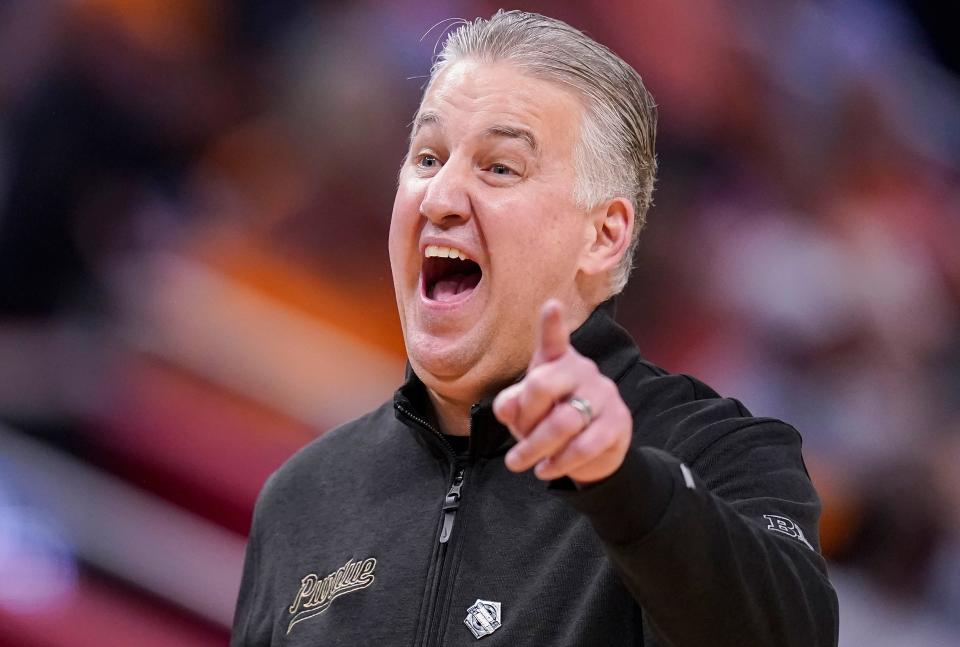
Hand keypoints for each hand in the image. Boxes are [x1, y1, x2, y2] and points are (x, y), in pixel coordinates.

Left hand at [494, 299, 631, 484]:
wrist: (594, 452)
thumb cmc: (551, 420)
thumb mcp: (525, 414)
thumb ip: (512, 406)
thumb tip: (505, 408)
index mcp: (557, 362)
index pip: (553, 341)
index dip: (553, 325)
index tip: (551, 306)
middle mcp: (582, 370)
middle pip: (543, 385)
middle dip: (523, 418)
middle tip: (512, 443)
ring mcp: (603, 394)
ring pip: (564, 421)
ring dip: (535, 448)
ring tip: (520, 464)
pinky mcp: (618, 421)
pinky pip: (585, 445)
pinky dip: (560, 462)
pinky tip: (547, 470)